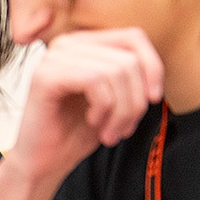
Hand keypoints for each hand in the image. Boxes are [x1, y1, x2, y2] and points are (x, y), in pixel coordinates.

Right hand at [8, 28, 162, 185]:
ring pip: (115, 71)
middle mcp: (66, 44)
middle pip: (127, 59)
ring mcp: (53, 58)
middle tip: (124, 128)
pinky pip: (94, 80)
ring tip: (111, 131)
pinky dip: (104, 108)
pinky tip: (94, 122)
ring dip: (121, 110)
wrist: (43, 161)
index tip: (152, 100)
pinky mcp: (44, 76)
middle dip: (135, 101)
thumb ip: (131, 75)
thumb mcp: (115, 98)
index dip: (153, 68)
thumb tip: (156, 68)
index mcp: (83, 44)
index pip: (133, 38)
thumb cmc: (76, 132)